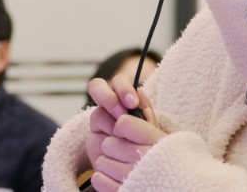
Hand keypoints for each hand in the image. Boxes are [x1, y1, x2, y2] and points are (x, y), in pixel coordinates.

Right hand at [86, 75, 165, 191]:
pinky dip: (106, 143)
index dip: (124, 89)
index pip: (119, 81)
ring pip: (96, 114)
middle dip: (109, 99)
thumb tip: (143, 109)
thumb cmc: (152, 142)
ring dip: (110, 124)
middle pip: (97, 87)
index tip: (133, 103)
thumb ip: (148, 117)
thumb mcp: (153, 127)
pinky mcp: (93, 141)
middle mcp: (110, 105)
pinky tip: (117, 151)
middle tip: (121, 115)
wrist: (142, 166)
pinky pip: (94, 139)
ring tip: (123, 137)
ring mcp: (99, 122)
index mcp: (126, 96)